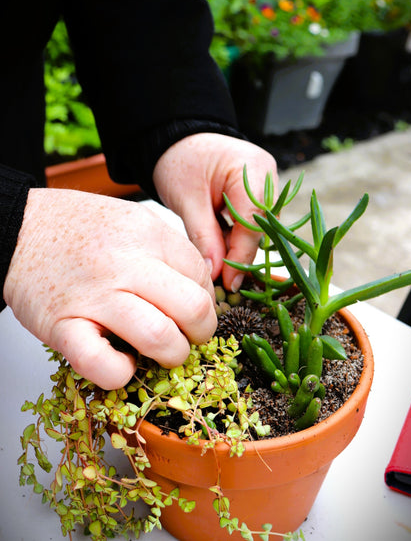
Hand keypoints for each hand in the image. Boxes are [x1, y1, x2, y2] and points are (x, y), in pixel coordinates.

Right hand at [4, 189, 216, 388]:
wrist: (18, 229)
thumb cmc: (79, 229)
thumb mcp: (132, 221)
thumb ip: (168, 249)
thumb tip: (203, 287)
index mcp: (148, 234)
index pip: (202, 278)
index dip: (207, 302)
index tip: (191, 311)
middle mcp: (126, 263)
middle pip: (194, 309)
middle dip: (201, 332)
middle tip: (188, 335)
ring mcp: (94, 296)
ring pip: (159, 338)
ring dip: (172, 356)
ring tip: (162, 352)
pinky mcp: (63, 326)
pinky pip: (102, 364)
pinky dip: (120, 374)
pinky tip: (122, 364)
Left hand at [153, 133, 277, 291]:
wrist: (176, 141)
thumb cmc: (178, 162)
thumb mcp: (187, 200)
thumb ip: (204, 236)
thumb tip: (216, 273)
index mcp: (251, 169)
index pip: (253, 223)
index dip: (242, 257)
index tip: (229, 282)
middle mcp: (267, 175)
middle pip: (261, 227)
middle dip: (241, 255)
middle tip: (223, 282)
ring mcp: (266, 183)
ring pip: (259, 228)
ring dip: (239, 248)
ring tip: (219, 267)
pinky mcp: (258, 193)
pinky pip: (253, 222)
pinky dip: (237, 238)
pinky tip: (222, 251)